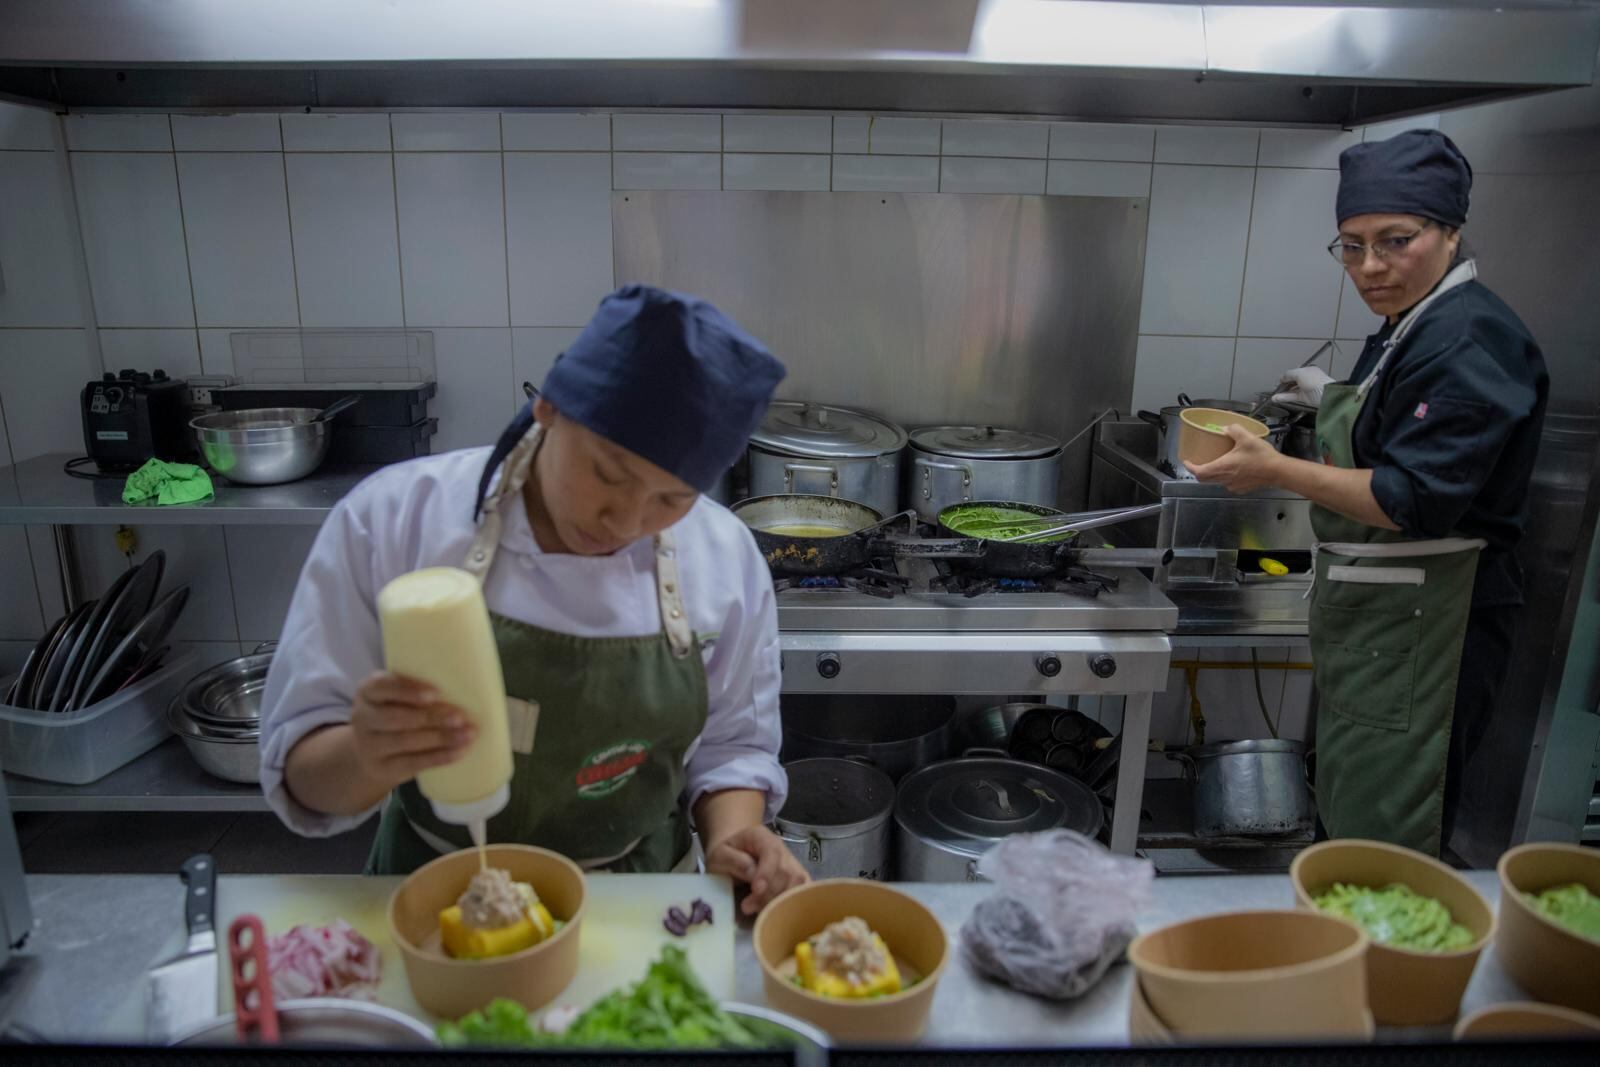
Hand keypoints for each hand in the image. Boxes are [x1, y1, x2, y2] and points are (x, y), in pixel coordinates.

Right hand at [347, 671, 475, 791]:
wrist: (370, 753)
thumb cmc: (395, 712)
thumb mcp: (396, 696)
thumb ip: (417, 688)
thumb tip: (465, 681)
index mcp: (367, 691)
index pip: (382, 686)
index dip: (408, 690)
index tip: (435, 693)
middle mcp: (362, 717)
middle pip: (396, 717)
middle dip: (431, 717)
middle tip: (460, 717)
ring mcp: (369, 746)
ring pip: (406, 741)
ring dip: (441, 738)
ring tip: (468, 734)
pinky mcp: (382, 768)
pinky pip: (413, 763)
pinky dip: (439, 757)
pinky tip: (459, 751)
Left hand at [703, 825, 808, 915]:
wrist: (733, 856)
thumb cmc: (725, 856)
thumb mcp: (719, 855)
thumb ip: (733, 860)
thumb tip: (751, 872)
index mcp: (761, 837)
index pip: (772, 852)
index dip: (767, 872)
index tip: (756, 890)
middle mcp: (781, 848)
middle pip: (786, 872)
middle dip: (769, 893)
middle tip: (747, 907)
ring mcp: (791, 863)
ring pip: (797, 883)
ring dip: (779, 901)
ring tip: (758, 911)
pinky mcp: (797, 878)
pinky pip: (803, 891)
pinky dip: (793, 903)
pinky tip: (777, 913)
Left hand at [1186, 425, 1285, 492]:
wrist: (1278, 471)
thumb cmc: (1261, 456)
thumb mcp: (1246, 437)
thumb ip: (1233, 430)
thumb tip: (1224, 428)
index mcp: (1222, 468)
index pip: (1199, 472)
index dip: (1190, 467)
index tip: (1187, 461)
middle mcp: (1225, 479)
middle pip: (1205, 479)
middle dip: (1199, 471)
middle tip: (1198, 462)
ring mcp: (1233, 486)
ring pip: (1216, 482)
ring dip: (1213, 474)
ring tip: (1215, 463)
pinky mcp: (1242, 489)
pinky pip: (1228, 483)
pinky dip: (1225, 477)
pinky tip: (1232, 469)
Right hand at [1271, 366, 1335, 405]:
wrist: (1324, 394)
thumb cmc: (1316, 381)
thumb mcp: (1299, 373)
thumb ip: (1289, 374)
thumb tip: (1282, 377)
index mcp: (1308, 370)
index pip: (1294, 372)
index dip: (1286, 376)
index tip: (1280, 379)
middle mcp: (1307, 379)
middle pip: (1292, 381)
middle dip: (1283, 384)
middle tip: (1276, 386)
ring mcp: (1306, 389)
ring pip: (1291, 390)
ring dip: (1282, 392)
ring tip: (1274, 394)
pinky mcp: (1304, 398)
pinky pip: (1292, 396)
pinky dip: (1284, 397)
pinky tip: (1277, 398)